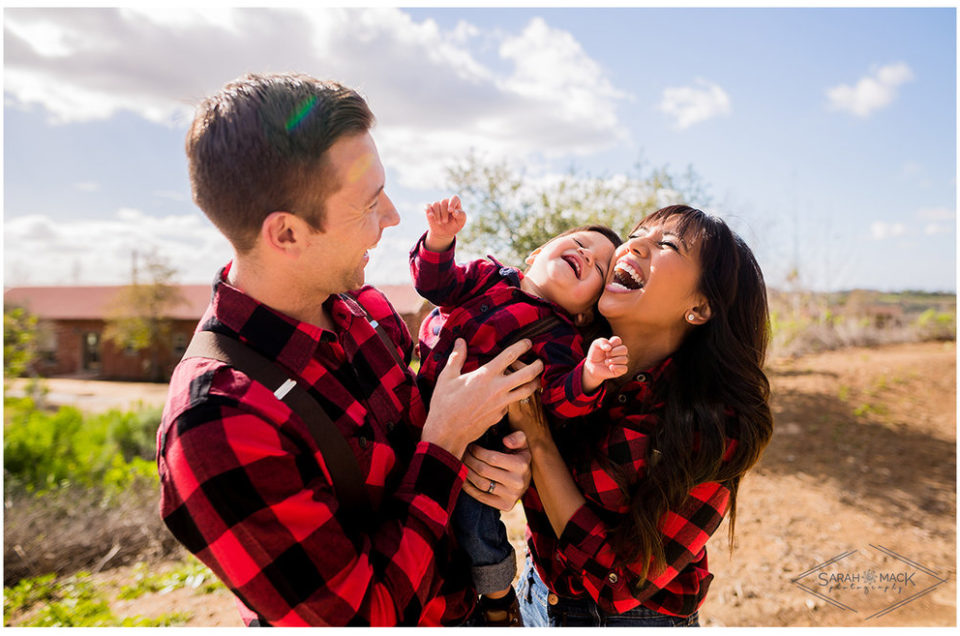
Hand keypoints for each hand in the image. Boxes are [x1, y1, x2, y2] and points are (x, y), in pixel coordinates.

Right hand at [422, 338, 542, 458]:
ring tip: (536, 378)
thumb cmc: (444, 403)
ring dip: (534, 383)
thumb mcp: (447, 377)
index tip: (528, 342)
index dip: (522, 346)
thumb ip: (457, 357)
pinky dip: (515, 397)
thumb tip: (460, 341)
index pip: (510, 355)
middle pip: (527, 374)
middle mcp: (498, 388)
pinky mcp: (501, 415)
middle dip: (537, 366)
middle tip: (540, 362)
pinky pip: (513, 403)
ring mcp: (502, 403)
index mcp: (486, 375)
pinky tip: (512, 395)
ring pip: (527, 391)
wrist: (448, 432)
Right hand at [424, 196, 465, 251]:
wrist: (445, 232)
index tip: (450, 211)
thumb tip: (454, 212)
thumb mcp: (461, 221)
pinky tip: (430, 215)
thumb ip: (461, 215)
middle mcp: (446, 202)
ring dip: (437, 214)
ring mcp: (438, 205)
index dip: (452, 203)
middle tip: (445, 221)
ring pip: (435, 204)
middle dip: (444, 213)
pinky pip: (427, 206)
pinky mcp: (430, 209)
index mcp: (455, 203)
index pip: (455, 198)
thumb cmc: (455, 225)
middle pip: (443, 202)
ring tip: (439, 222)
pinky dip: (428, 210)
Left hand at [462, 431, 531, 510]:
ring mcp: (511, 496)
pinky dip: (469, 487)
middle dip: (470, 460)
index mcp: (521, 465)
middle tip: (463, 454)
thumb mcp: (522, 445)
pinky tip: (464, 478)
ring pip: (481, 484)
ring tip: (462, 464)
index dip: (478, 451)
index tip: (471, 447)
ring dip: (467, 473)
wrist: (525, 481)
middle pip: (484, 471)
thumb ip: (517, 438)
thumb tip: (506, 441)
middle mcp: (517, 482)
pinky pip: (481, 497)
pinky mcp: (505, 506)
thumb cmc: (519, 458)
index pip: (493, 458)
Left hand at [583, 336, 628, 392]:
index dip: (611, 344)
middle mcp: (621, 352)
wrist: (592, 366)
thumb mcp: (596, 344)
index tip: (605, 348)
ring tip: (606, 362)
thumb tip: (609, 348)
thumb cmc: (595, 354)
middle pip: (624, 349)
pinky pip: (624, 368)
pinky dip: (616, 368)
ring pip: (625, 359)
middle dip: (614, 352)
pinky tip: (610, 367)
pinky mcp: (621, 370)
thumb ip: (602, 342)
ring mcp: (621, 361)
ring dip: (613, 360)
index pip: (618, 340)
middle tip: (606, 355)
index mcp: (616, 344)